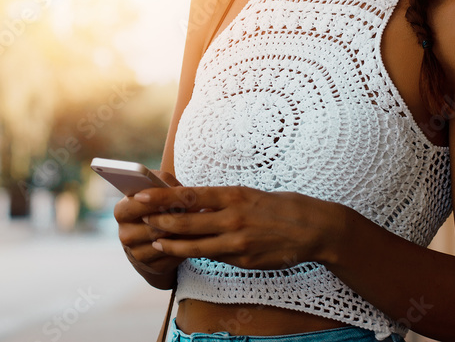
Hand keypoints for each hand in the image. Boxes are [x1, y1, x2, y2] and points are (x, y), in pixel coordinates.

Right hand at [114, 169, 195, 275]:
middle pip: (154, 225)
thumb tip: (175, 188)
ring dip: (184, 233)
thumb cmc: (156, 207)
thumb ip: (162, 183)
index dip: (158, 198)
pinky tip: (196, 237)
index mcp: (122, 211)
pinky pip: (174, 256)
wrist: (152, 238)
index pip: (137, 203)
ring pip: (166, 242)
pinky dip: (187, 246)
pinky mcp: (152, 268)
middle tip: (197, 209)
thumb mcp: (155, 192)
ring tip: (200, 223)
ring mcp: (137, 254)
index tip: (179, 192)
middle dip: (176, 217)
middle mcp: (125, 234)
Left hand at [136, 185, 343, 270]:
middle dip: (159, 221)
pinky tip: (181, 252)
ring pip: (194, 245)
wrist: (313, 228)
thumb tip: (191, 204)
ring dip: (171, 243)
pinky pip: (213, 256)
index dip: (161, 197)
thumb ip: (221, 202)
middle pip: (186, 221)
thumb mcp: (248, 194)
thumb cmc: (279, 207)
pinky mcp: (243, 259)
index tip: (142, 196)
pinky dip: (194, 253)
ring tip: (154, 241)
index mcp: (233, 194)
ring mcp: (237, 240)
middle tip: (141, 219)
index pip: (189, 195)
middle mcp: (232, 217)